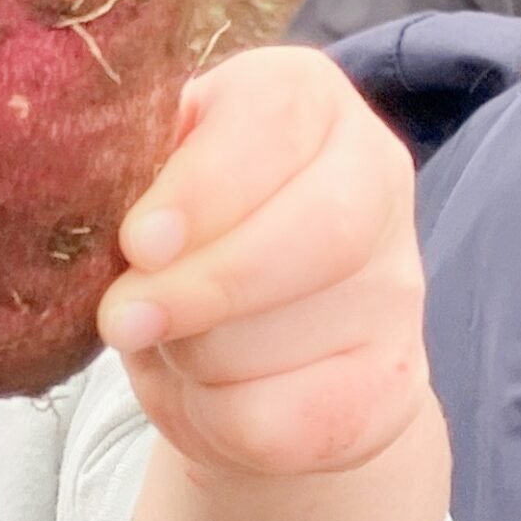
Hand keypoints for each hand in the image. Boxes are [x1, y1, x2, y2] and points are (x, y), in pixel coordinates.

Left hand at [97, 47, 431, 481]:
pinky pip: (298, 417)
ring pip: (294, 332)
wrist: (242, 354)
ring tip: (168, 346)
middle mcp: (375, 176)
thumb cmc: (175, 245)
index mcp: (308, 100)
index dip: (205, 187)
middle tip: (123, 318)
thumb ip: (134, 189)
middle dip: (208, 286)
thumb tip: (129, 246)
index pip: (277, 118)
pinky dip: (223, 419)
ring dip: (199, 357)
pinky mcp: (392, 384)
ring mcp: (397, 286)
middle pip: (320, 229)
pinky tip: (204, 396)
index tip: (139, 244)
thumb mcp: (148, 191)